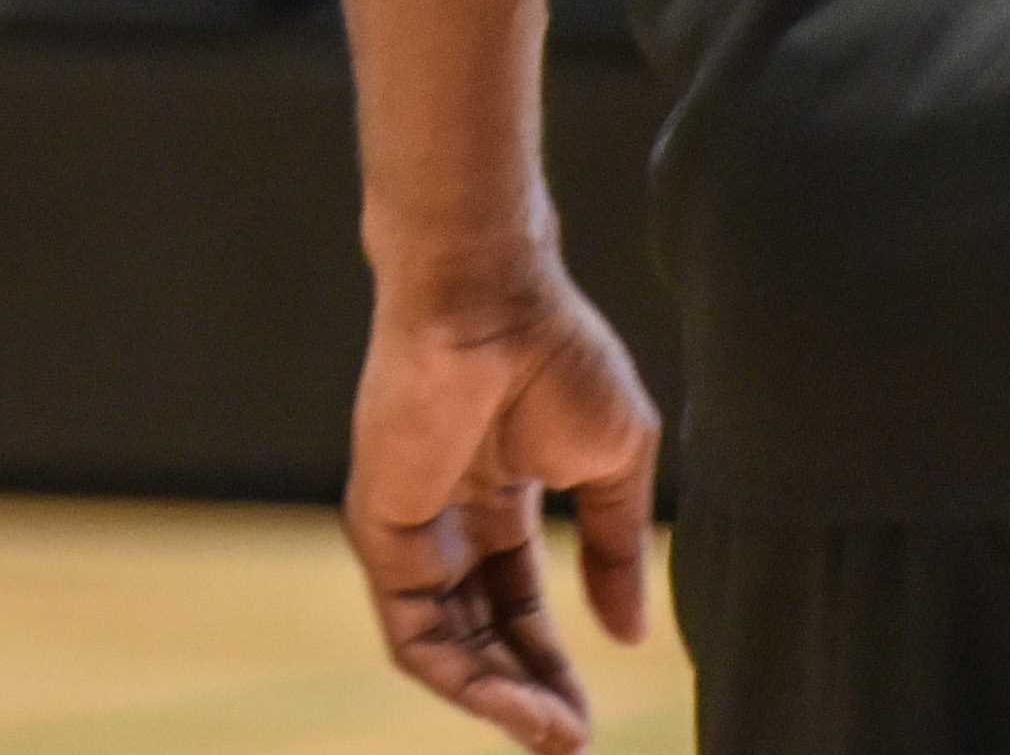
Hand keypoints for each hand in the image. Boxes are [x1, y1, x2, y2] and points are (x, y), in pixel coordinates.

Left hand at [344, 262, 662, 751]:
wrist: (491, 298)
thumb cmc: (554, 352)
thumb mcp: (611, 462)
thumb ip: (613, 548)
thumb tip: (629, 634)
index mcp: (496, 497)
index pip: (518, 604)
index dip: (554, 665)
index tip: (590, 723)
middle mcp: (446, 521)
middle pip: (481, 636)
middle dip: (529, 698)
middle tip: (574, 745)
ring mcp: (410, 528)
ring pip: (445, 649)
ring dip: (502, 703)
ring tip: (557, 736)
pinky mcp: (380, 531)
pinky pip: (413, 633)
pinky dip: (463, 680)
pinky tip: (517, 705)